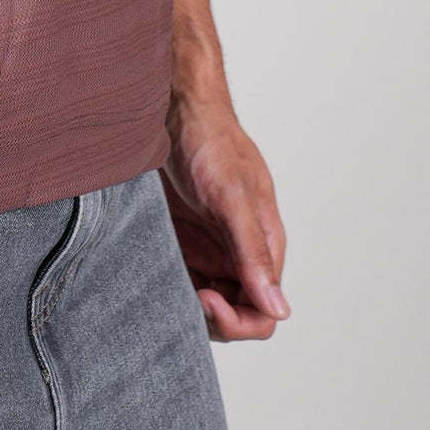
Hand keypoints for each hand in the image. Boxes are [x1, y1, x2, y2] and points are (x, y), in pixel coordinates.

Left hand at [162, 93, 289, 341]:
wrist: (173, 107)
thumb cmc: (210, 141)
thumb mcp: (232, 197)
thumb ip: (254, 253)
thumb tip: (280, 309)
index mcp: (263, 246)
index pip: (263, 314)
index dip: (237, 322)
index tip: (205, 300)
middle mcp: (238, 254)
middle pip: (233, 316)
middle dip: (210, 319)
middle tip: (180, 293)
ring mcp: (208, 249)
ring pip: (203, 303)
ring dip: (184, 305)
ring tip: (162, 281)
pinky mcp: (180, 241)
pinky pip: (178, 280)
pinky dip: (166, 286)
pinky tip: (149, 274)